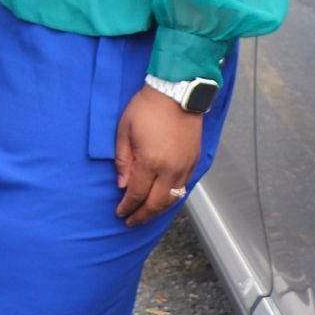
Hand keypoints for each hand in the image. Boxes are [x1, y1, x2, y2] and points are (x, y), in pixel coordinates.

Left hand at [114, 86, 202, 226]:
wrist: (176, 92)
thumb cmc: (147, 108)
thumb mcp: (124, 130)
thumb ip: (123, 159)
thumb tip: (122, 184)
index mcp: (150, 161)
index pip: (137, 193)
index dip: (127, 206)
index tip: (120, 212)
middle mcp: (170, 169)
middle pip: (157, 203)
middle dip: (142, 216)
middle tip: (131, 222)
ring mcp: (185, 166)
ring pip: (173, 198)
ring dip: (158, 210)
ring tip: (146, 215)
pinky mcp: (194, 161)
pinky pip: (184, 187)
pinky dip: (172, 197)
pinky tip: (163, 199)